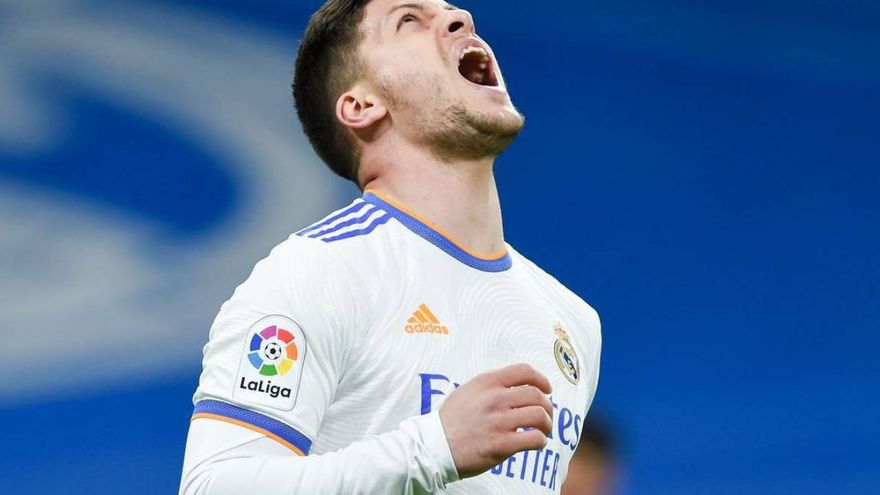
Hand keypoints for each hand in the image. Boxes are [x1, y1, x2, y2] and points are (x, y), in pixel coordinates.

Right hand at [439, 363, 553, 478]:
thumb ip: (491, 386)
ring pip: (539, 416)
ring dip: (547, 424)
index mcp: (486, 382)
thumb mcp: (468, 391)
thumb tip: (517, 386)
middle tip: (546, 415)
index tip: (547, 389)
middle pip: (536, 394)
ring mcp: (498, 421)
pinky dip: (540, 441)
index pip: (524, 371)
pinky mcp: (501, 444)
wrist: (435, 447)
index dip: (542, 379)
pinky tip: (536, 443)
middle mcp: (494, 399)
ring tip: (543, 431)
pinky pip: (534, 438)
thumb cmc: (452, 420)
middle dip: (548, 406)